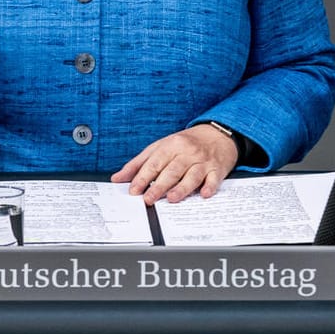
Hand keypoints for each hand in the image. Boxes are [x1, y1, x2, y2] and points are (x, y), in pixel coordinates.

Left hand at [111, 124, 238, 204]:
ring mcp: (202, 161)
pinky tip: (204, 193)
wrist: (217, 134)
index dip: (143, 177)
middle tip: (148, 199)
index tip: (134, 190)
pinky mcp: (217, 169)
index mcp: (170, 146)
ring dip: (182, 187)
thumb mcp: (160, 147)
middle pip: (172, 170)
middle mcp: (186, 152)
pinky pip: (214, 178)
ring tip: (171, 198)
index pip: (154, 163)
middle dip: (159, 186)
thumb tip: (117, 178)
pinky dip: (210, 186)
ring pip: (191, 175)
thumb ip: (138, 163)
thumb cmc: (185, 143)